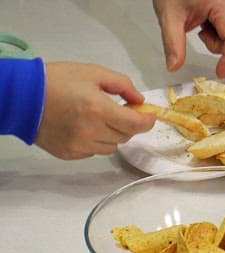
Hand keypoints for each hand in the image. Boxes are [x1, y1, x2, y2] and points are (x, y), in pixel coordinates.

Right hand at [36, 62, 155, 159]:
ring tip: (99, 118)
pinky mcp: (69, 154)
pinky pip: (94, 151)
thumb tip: (140, 101)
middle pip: (126, 136)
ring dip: (113, 134)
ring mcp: (79, 146)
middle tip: (120, 110)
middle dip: (128, 124)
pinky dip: (96, 141)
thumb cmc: (57, 80)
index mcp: (98, 110)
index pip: (136, 125)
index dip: (147, 121)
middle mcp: (91, 132)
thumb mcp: (93, 73)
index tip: (149, 115)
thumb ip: (122, 85)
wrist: (20, 96)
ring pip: (112, 146)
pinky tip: (84, 127)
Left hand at [153, 0, 224, 77]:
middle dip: (221, 45)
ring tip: (203, 21)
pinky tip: (209, 16)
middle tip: (201, 34)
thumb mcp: (170, 15)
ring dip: (222, 36)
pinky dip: (224, 26)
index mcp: (223, 4)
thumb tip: (174, 66)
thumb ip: (173, 44)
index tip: (219, 72)